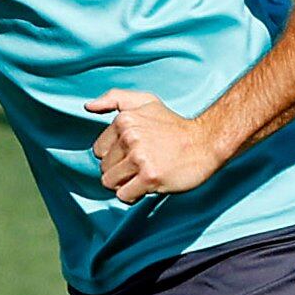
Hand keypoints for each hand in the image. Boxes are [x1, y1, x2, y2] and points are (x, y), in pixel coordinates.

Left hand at [82, 88, 228, 198]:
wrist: (206, 143)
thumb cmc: (174, 126)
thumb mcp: (146, 102)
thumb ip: (115, 99)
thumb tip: (88, 107)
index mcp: (124, 120)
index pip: (99, 151)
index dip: (115, 156)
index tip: (134, 153)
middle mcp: (129, 137)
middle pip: (104, 169)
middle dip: (120, 171)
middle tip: (143, 164)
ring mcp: (139, 157)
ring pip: (110, 183)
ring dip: (126, 184)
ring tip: (145, 174)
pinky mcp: (149, 176)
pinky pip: (124, 196)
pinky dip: (134, 195)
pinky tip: (148, 185)